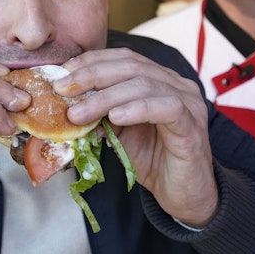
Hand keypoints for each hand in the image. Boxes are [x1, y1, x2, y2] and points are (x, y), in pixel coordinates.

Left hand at [56, 48, 218, 226]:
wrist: (183, 195)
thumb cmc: (154, 160)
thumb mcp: (119, 133)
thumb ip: (101, 115)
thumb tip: (68, 104)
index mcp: (159, 80)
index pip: (124, 58)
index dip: (93, 61)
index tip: (63, 72)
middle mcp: (176, 84)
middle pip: (131, 66)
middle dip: (92, 76)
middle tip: (62, 89)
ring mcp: (187, 102)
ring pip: (144, 85)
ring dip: (105, 97)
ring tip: (78, 112)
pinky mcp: (192, 124)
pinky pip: (166, 108)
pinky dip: (137, 109)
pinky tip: (115, 117)